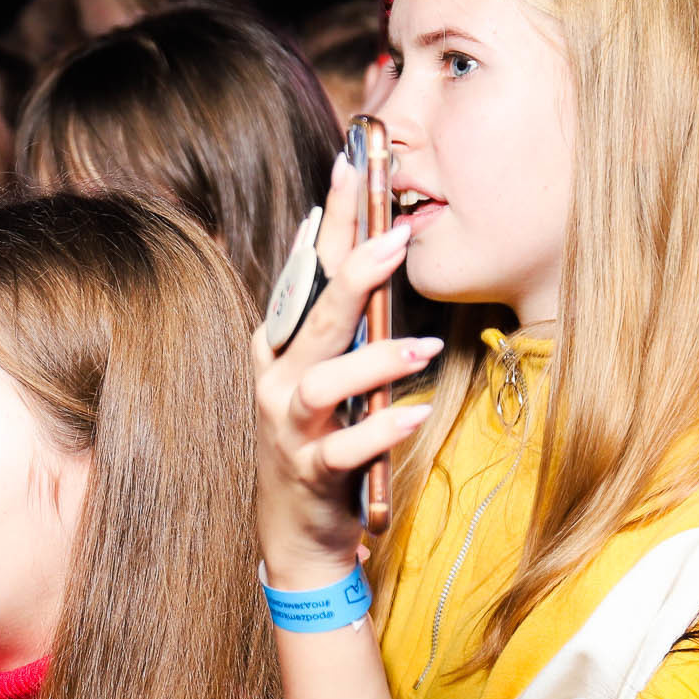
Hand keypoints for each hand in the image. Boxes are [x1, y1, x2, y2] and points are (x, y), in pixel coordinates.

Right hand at [254, 159, 440, 588]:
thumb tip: (346, 235)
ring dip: (373, 362)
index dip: (330, 221)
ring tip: (422, 348)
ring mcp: (288, 428)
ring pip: (321, 385)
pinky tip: (414, 415)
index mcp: (282, 347)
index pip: (309, 272)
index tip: (352, 167)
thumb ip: (337, 314)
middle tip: (394, 236)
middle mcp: (276, 380)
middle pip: (314, 319)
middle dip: (351, 273)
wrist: (298, 530)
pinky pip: (343, 449)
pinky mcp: (310, 472)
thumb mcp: (327, 370)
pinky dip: (378, 431)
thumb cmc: (319, 437)